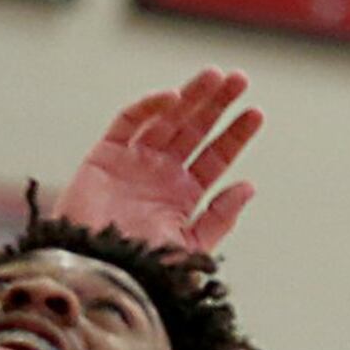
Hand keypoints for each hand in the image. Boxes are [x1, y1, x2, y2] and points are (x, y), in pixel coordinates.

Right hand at [57, 69, 262, 255]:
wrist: (93, 273)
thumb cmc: (139, 272)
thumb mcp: (189, 249)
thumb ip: (219, 219)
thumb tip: (248, 186)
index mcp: (182, 196)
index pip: (215, 157)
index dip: (235, 135)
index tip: (256, 113)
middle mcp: (160, 174)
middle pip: (195, 130)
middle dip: (217, 104)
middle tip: (240, 79)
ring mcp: (133, 162)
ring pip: (167, 119)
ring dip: (191, 96)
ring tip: (216, 76)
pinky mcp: (105, 155)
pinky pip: (128, 122)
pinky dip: (148, 107)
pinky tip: (173, 98)